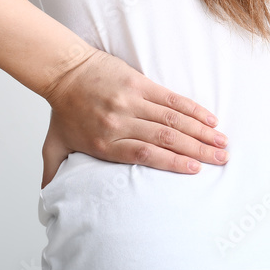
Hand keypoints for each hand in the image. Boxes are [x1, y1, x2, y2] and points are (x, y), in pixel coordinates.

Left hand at [40, 47, 228, 188]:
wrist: (63, 70)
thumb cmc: (62, 110)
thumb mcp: (54, 146)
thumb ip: (55, 173)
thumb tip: (47, 199)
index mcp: (104, 143)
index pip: (144, 155)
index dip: (172, 163)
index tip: (195, 170)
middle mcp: (120, 122)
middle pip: (164, 139)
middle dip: (197, 151)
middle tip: (221, 160)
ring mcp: (131, 100)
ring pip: (172, 119)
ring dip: (201, 132)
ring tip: (222, 142)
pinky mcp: (138, 82)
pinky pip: (170, 98)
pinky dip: (192, 109)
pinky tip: (209, 118)